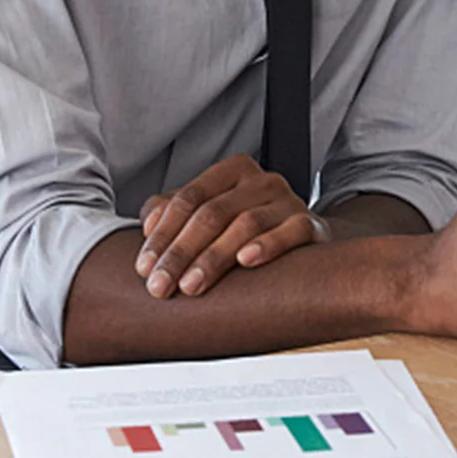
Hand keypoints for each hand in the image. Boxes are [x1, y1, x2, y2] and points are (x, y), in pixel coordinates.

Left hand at [135, 154, 327, 298]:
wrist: (302, 237)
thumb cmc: (248, 227)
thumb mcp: (209, 213)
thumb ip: (174, 213)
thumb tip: (148, 224)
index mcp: (232, 171)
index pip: (188, 199)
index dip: (162, 234)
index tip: (144, 268)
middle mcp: (261, 181)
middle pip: (212, 213)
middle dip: (180, 252)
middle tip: (160, 285)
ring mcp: (289, 201)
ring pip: (245, 224)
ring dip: (213, 257)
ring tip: (191, 285)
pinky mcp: (312, 224)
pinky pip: (291, 231)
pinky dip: (268, 245)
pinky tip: (246, 261)